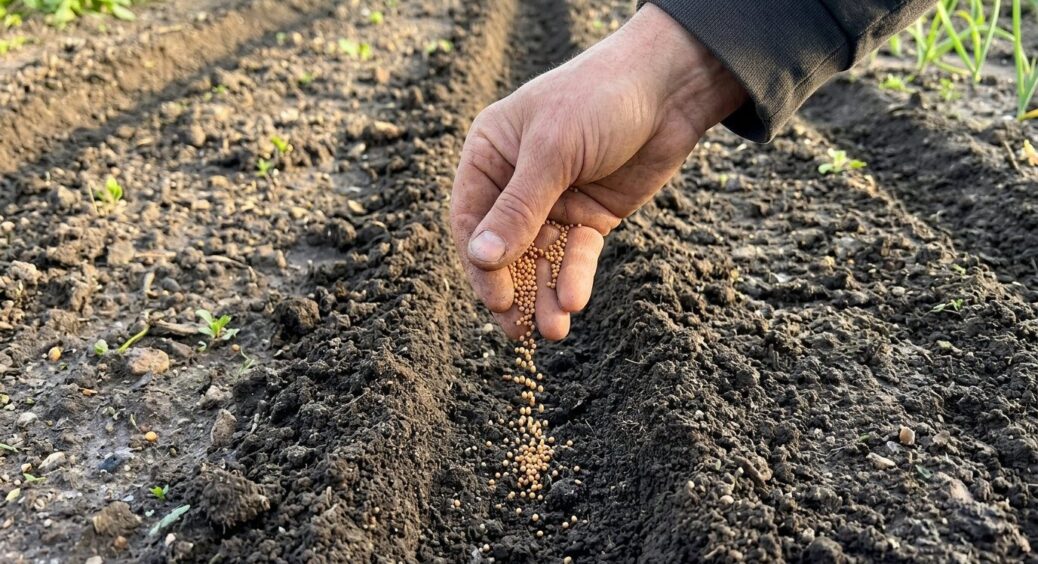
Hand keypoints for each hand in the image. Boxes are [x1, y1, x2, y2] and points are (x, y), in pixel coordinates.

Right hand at [450, 4, 746, 340]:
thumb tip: (481, 258)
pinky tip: (575, 300)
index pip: (471, 219)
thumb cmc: (599, 99)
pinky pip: (575, 255)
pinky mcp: (590, 217)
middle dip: (512, 289)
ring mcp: (554, 202)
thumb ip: (518, 209)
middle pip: (504, 248)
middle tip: (520, 331)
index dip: (481, 263)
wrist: (670, 88)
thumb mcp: (552, 152)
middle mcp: (516, 182)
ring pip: (540, 259)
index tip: (497, 299)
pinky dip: (574, 277)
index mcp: (491, 155)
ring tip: (553, 330)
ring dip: (544, 294)